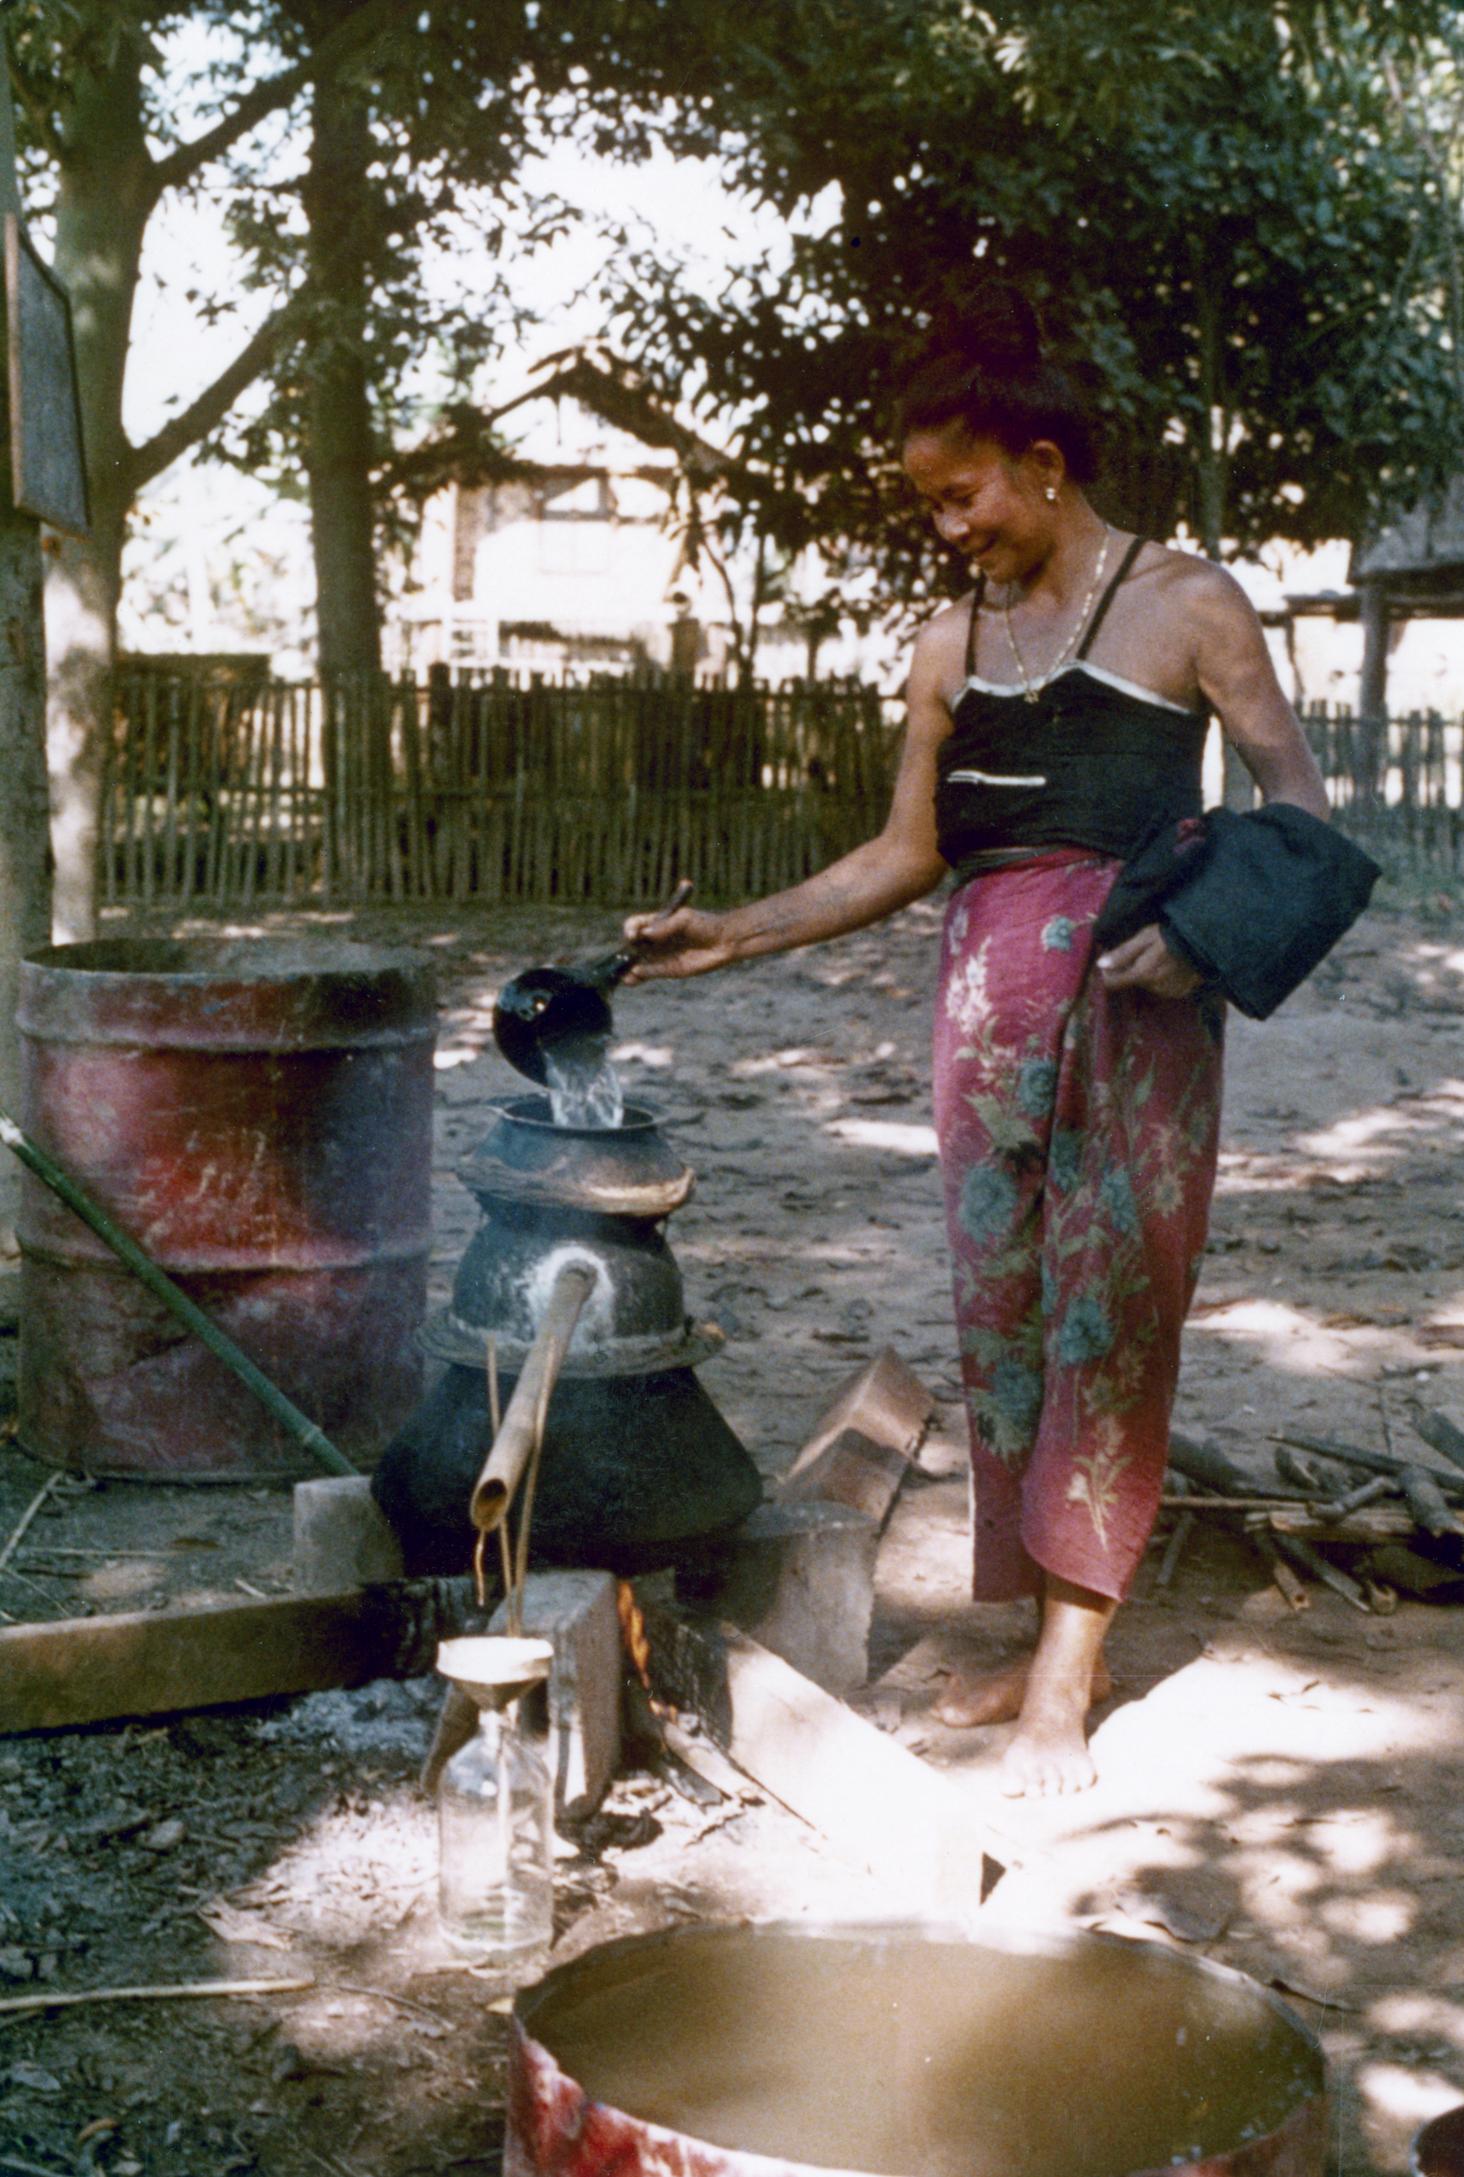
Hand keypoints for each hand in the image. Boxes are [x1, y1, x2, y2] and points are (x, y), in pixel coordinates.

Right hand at [621, 905, 735, 980]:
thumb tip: (645, 934)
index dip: (630, 929)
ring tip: (622, 973)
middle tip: (625, 956)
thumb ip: (665, 926)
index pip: (635, 924)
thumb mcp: (685, 920)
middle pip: (631, 945)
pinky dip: (638, 976)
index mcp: (656, 922)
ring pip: (637, 961)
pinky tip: (633, 977)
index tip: (633, 934)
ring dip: (627, 967)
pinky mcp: (667, 970)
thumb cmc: (705, 925)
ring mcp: (659, 955)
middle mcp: (654, 939)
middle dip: (624, 950)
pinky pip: (648, 973)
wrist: (723, 942)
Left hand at [1096, 923, 1201, 998]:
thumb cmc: (1171, 934)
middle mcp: (1153, 987)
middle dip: (1134, 969)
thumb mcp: (1144, 937)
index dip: (1109, 973)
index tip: (1114, 961)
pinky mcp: (1180, 992)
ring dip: (1150, 974)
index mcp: (1141, 974)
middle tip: (1145, 952)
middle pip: (1132, 982)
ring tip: (1161, 957)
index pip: (1112, 983)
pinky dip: (1164, 978)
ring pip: (1148, 985)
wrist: (1204, 940)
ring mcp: (1168, 991)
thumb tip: (1100, 965)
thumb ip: (1123, 953)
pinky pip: (1163, 988)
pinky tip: (1172, 966)